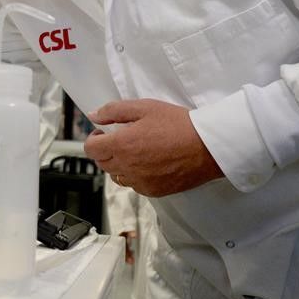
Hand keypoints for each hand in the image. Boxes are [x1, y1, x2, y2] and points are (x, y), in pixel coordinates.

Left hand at [83, 99, 222, 196]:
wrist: (208, 146)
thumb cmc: (179, 124)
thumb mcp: (145, 107)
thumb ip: (114, 111)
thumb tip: (94, 116)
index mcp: (122, 145)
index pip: (91, 149)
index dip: (94, 139)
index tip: (104, 132)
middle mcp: (128, 167)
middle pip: (102, 163)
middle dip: (105, 150)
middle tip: (120, 139)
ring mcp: (140, 182)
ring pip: (116, 176)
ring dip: (118, 164)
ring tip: (135, 151)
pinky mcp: (154, 191)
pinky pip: (134, 185)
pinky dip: (135, 176)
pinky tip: (148, 163)